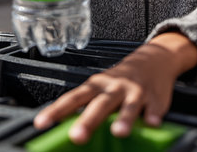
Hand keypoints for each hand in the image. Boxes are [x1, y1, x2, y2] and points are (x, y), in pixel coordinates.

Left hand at [34, 32, 196, 144]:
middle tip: (76, 136)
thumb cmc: (120, 79)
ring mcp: (136, 91)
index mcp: (97, 85)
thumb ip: (85, 104)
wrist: (153, 59)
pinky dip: (154, 115)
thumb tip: (61, 126)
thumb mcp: (101, 86)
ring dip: (124, 118)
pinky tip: (153, 123)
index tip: (41, 123)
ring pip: (129, 105)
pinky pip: (155, 108)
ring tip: (119, 132)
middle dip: (88, 120)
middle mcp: (115, 87)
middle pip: (100, 104)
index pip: (73, 98)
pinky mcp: (155, 97)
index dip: (57, 110)